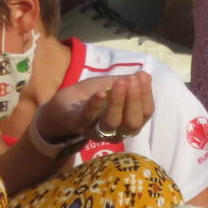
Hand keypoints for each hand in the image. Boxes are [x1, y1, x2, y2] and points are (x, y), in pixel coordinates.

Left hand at [38, 71, 154, 141]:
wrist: (61, 106)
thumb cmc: (90, 97)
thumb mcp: (110, 85)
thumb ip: (128, 82)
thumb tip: (146, 76)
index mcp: (127, 122)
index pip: (145, 113)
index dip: (146, 95)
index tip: (143, 77)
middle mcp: (116, 131)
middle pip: (133, 122)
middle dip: (134, 100)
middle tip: (131, 80)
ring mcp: (96, 131)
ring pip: (112, 123)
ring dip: (118, 102)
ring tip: (120, 83)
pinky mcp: (77, 125)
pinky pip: (88, 118)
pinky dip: (95, 105)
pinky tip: (101, 92)